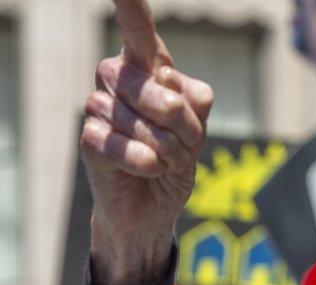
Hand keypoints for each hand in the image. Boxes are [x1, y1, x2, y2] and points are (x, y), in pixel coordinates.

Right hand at [81, 0, 212, 284]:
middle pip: (160, 88)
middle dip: (186, 126)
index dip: (130, 9)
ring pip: (146, 121)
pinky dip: (148, 162)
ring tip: (167, 160)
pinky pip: (124, 146)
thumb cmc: (177, 158)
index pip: (140, 32)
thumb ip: (193, 101)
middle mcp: (118, 80)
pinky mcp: (89, 140)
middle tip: (188, 144)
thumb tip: (169, 86)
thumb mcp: (197, 128)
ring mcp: (99, 108)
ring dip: (172, 150)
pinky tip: (149, 170)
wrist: (156, 205)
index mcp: (148, 68)